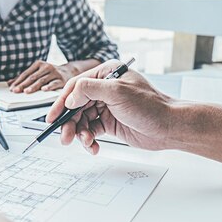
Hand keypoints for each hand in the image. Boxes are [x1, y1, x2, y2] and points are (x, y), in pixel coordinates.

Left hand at [8, 61, 74, 93]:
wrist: (69, 72)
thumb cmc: (50, 74)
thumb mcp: (38, 73)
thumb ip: (25, 78)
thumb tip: (10, 83)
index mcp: (39, 64)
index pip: (26, 74)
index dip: (18, 81)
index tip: (12, 88)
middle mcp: (46, 67)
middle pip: (32, 77)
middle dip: (23, 85)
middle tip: (16, 91)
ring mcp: (54, 73)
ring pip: (42, 80)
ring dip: (33, 86)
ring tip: (26, 92)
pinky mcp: (62, 79)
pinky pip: (54, 83)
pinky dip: (49, 87)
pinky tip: (43, 90)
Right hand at [47, 60, 176, 153]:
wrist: (169, 127)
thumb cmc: (150, 106)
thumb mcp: (117, 92)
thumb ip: (89, 90)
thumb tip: (69, 98)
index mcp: (105, 74)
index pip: (75, 87)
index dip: (62, 103)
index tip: (52, 117)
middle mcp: (104, 89)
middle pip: (76, 106)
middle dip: (70, 123)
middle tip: (65, 137)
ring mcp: (106, 106)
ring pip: (82, 120)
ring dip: (80, 133)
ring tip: (85, 143)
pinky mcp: (109, 122)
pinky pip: (91, 131)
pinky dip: (89, 140)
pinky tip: (93, 147)